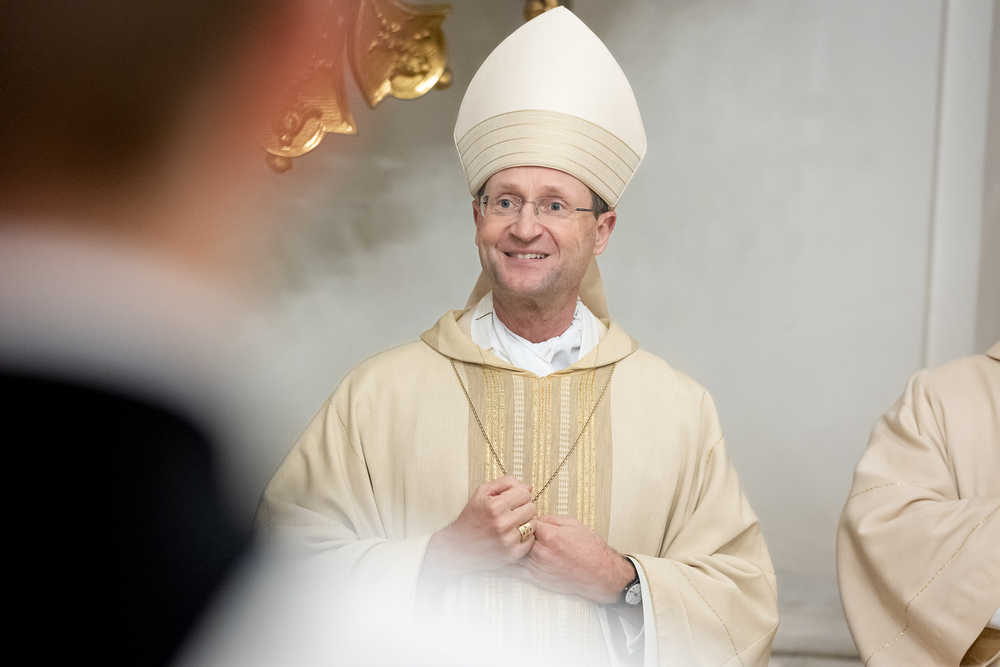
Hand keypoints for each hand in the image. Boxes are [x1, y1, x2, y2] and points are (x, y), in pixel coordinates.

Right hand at [420, 476, 535, 587]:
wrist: (459, 545)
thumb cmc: (471, 518)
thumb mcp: (482, 492)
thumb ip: (505, 483)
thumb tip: (528, 487)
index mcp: (495, 507)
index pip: (524, 493)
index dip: (519, 493)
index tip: (512, 499)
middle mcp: (502, 524)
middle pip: (531, 508)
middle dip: (523, 507)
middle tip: (512, 511)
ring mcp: (508, 541)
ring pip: (533, 524)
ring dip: (525, 521)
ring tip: (512, 522)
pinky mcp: (512, 554)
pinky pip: (530, 540)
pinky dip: (524, 536)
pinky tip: (513, 534)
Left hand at [501, 515, 634, 603]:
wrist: (599, 574)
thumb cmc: (589, 549)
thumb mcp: (572, 524)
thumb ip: (550, 520)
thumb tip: (534, 518)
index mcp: (550, 535)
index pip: (525, 521)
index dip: (519, 516)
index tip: (516, 512)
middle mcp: (541, 552)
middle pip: (514, 538)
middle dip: (507, 531)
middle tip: (495, 524)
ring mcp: (538, 567)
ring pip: (511, 555)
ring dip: (500, 548)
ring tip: (487, 541)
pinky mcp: (537, 579)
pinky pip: (514, 572)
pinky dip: (503, 565)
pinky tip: (495, 560)